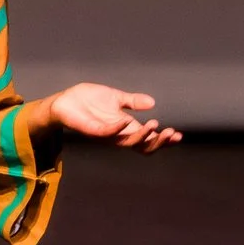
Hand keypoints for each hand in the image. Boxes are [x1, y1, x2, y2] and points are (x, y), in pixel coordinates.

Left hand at [38, 83, 181, 152]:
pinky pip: (107, 134)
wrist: (65, 101)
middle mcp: (118, 134)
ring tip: (155, 125)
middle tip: (171, 133)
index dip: (163, 140)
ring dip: (143, 136)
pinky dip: (118, 129)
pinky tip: (127, 121)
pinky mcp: (92, 131)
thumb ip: (133, 101)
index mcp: (126, 127)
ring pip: (128, 142)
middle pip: (142, 146)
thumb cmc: (88, 100)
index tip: (178, 135)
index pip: (147, 139)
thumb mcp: (116, 98)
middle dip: (158, 142)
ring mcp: (106, 134)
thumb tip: (152, 102)